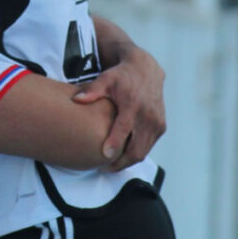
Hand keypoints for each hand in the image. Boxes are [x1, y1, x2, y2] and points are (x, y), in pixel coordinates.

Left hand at [72, 43, 165, 171]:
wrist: (146, 70)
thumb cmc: (121, 76)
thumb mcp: (105, 79)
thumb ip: (92, 90)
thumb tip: (77, 99)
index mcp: (133, 104)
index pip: (124, 128)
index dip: (115, 144)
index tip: (104, 156)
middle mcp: (148, 116)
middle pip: (136, 149)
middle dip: (120, 163)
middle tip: (102, 168)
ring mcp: (157, 123)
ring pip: (143, 152)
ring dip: (127, 162)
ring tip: (109, 166)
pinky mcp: (161, 127)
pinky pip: (148, 147)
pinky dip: (135, 154)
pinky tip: (121, 157)